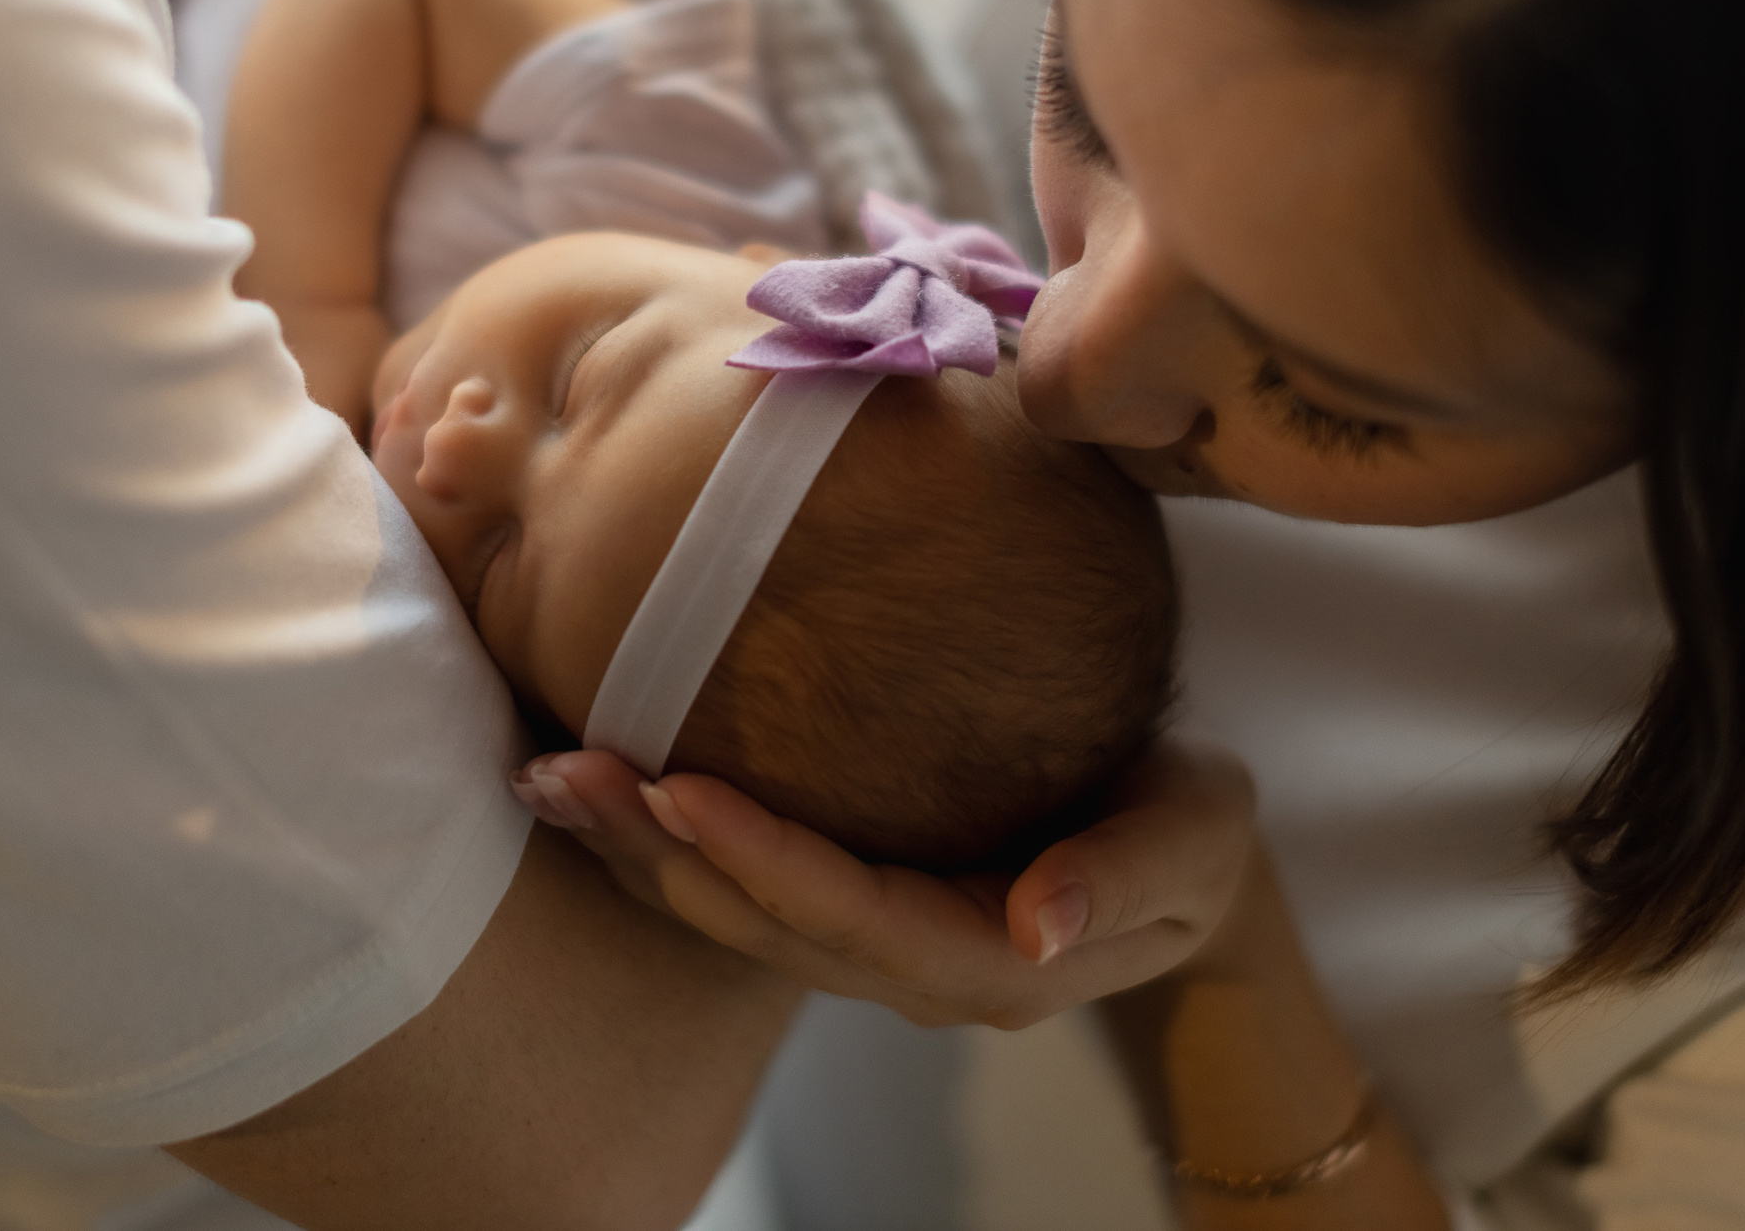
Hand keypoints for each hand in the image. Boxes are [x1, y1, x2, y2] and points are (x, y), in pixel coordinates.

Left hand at [511, 735, 1255, 1028]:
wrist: (1181, 864)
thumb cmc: (1192, 833)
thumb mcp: (1195, 841)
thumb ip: (1126, 876)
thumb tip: (1041, 923)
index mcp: (995, 959)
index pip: (860, 919)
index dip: (766, 862)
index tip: (680, 792)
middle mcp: (916, 970)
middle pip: (769, 928)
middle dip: (662, 857)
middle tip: (568, 775)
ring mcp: (876, 950)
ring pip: (737, 920)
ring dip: (637, 857)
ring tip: (548, 780)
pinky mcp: (851, 912)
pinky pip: (742, 893)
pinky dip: (662, 849)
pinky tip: (597, 793)